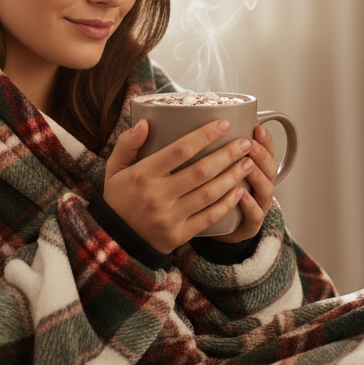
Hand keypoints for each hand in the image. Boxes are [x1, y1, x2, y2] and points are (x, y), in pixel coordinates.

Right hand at [103, 118, 256, 253]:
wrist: (115, 242)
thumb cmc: (118, 199)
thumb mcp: (114, 169)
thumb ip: (127, 144)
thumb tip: (144, 122)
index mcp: (143, 174)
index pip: (179, 150)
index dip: (204, 136)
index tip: (225, 125)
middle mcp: (158, 195)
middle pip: (201, 171)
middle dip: (228, 155)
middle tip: (246, 143)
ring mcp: (170, 216)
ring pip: (208, 193)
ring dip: (232, 177)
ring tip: (248, 163)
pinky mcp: (179, 234)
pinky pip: (208, 217)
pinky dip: (226, 204)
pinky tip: (240, 191)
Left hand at [213, 123, 278, 243]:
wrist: (220, 231)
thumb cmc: (218, 194)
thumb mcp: (219, 169)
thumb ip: (214, 149)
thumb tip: (192, 121)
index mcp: (257, 170)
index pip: (268, 152)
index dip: (266, 140)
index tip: (257, 127)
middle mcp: (261, 186)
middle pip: (270, 169)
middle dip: (262, 155)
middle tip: (250, 143)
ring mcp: (259, 206)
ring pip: (266, 189)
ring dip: (258, 175)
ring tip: (248, 164)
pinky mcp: (250, 225)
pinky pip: (254, 215)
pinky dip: (249, 204)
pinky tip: (241, 194)